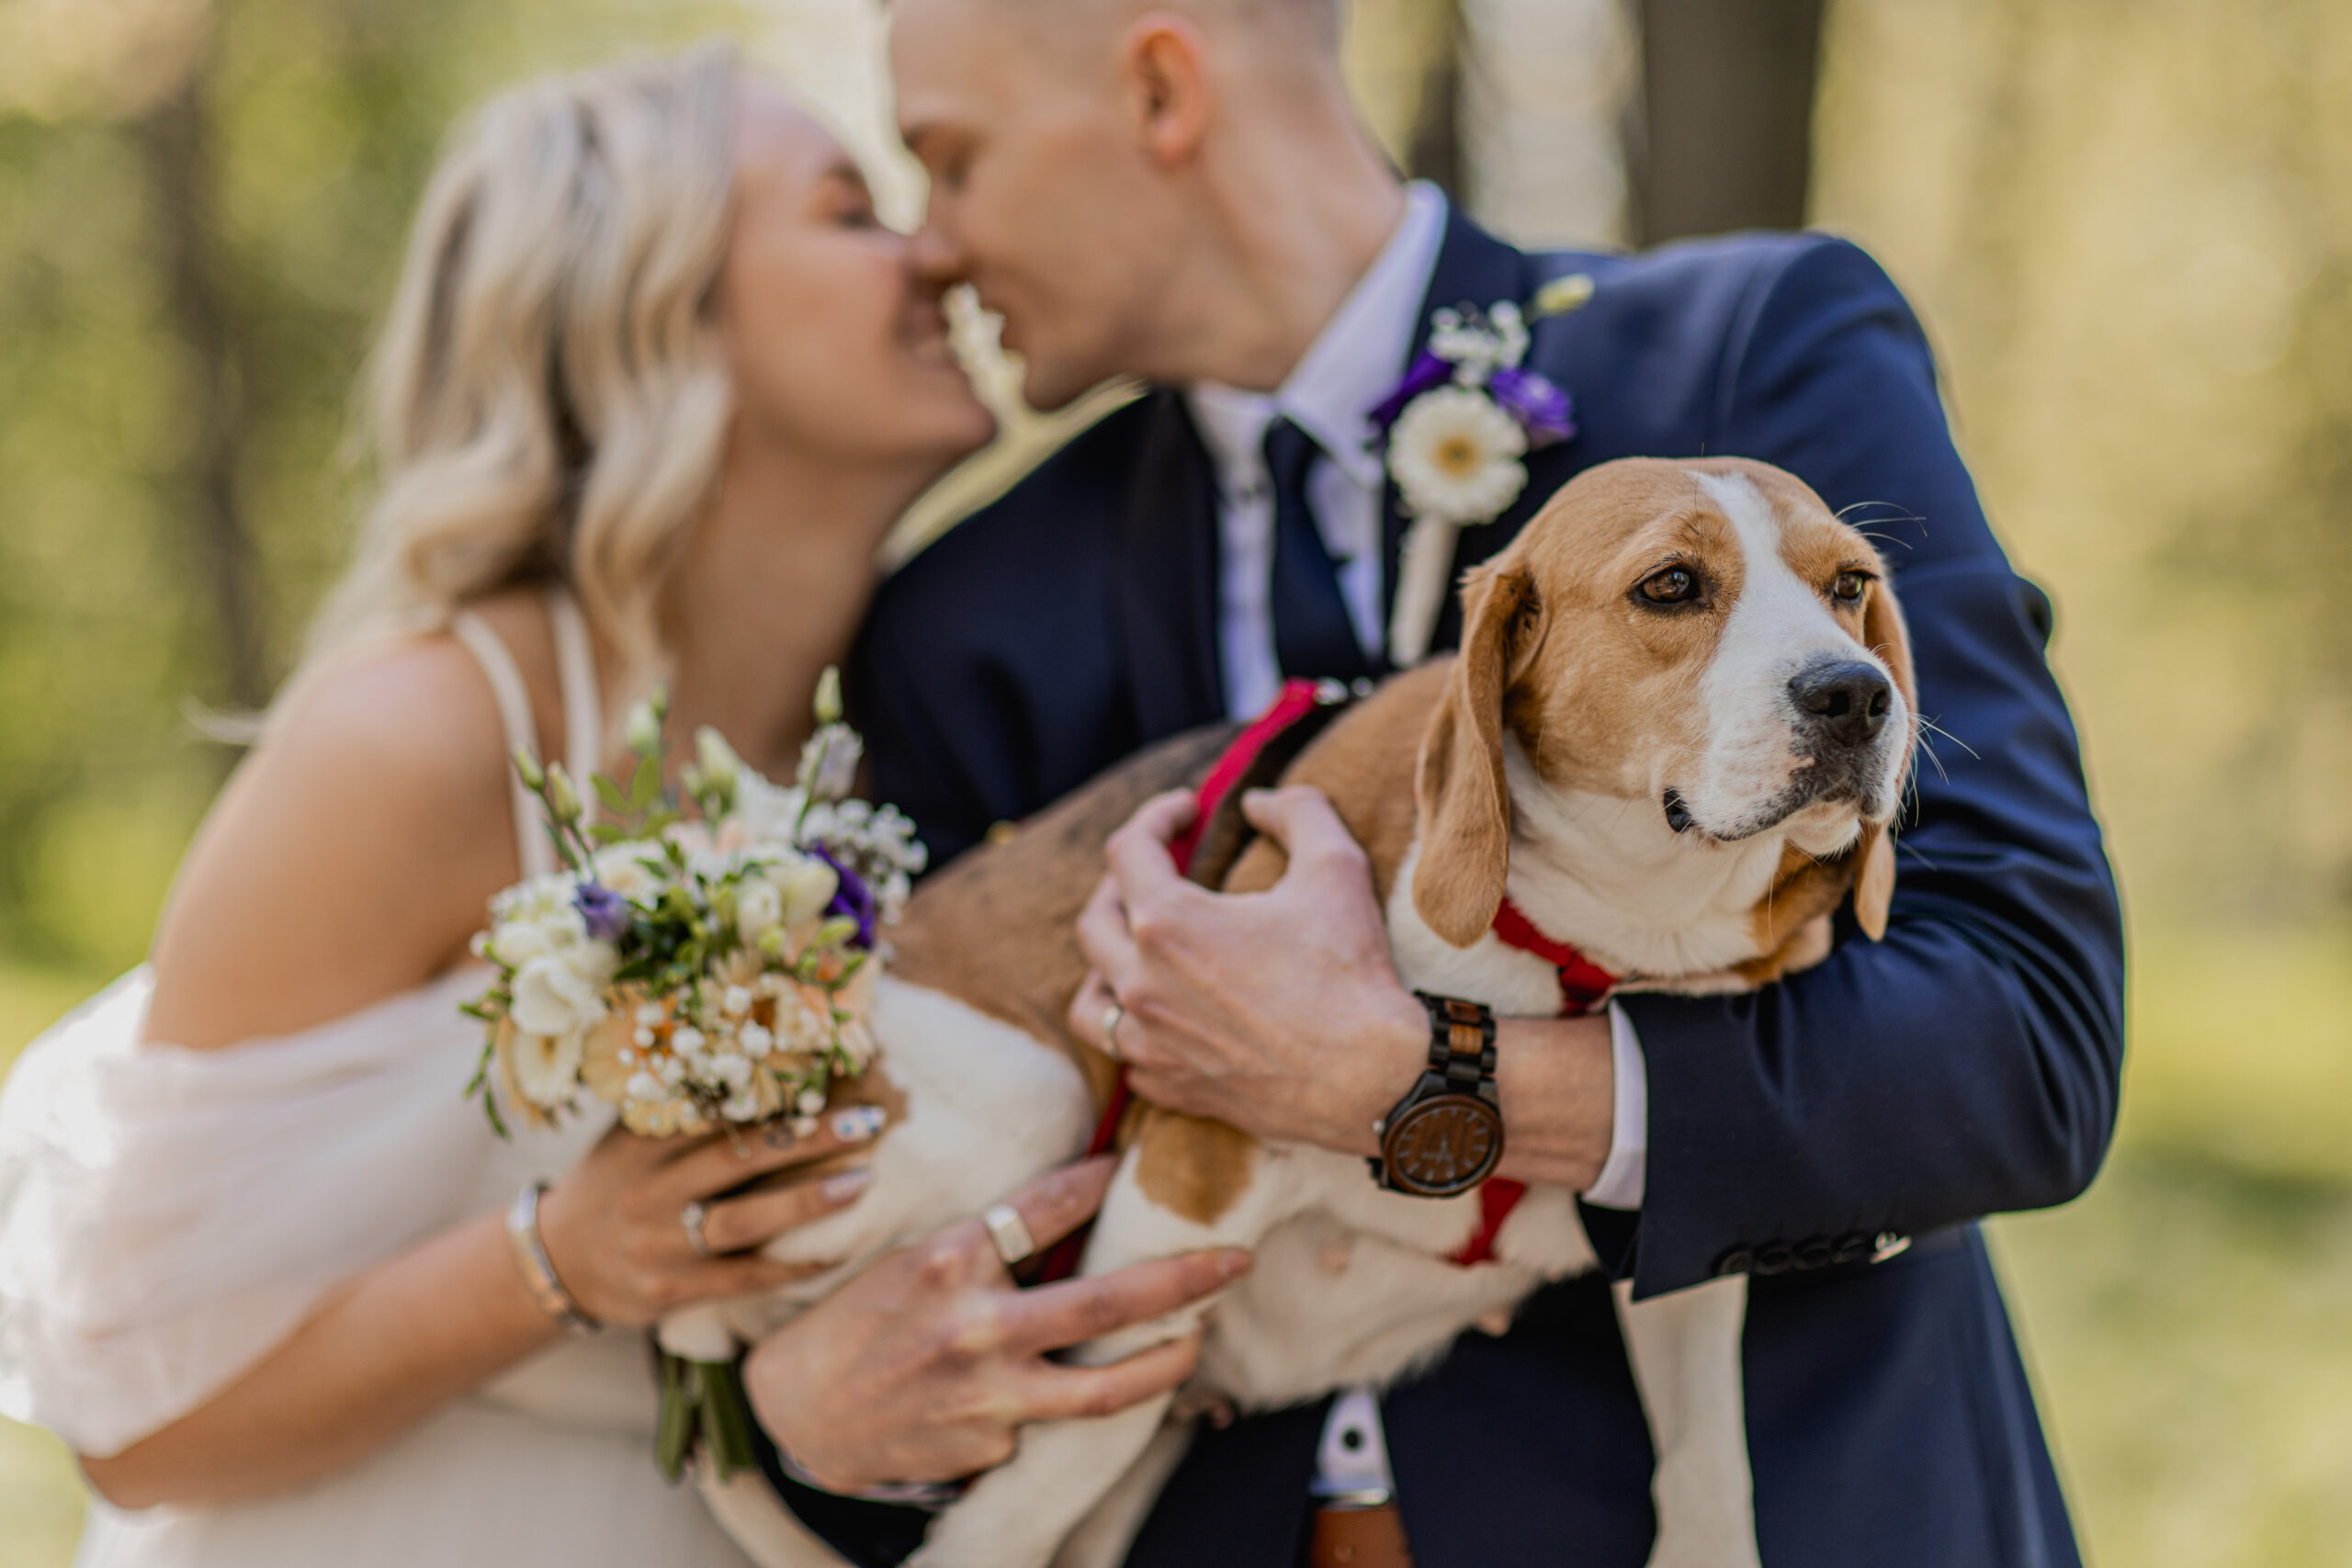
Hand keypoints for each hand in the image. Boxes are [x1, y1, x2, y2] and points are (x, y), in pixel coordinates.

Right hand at [536, 1109, 885, 1329]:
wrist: (555, 1262)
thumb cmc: (612, 1183)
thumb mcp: (628, 1136)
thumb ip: (679, 1104)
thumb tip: (748, 1047)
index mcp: (642, 1142)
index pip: (713, 1112)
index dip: (771, 1094)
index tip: (827, 1074)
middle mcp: (650, 1191)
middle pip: (738, 1160)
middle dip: (808, 1140)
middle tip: (868, 1122)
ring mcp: (659, 1245)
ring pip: (744, 1222)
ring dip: (807, 1203)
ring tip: (862, 1183)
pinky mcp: (672, 1291)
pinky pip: (743, 1279)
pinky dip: (792, 1267)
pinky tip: (836, 1253)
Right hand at [743, 1157, 1249, 1490]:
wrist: (798, 1415)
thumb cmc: (857, 1323)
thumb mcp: (911, 1260)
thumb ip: (986, 1245)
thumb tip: (1078, 1210)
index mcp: (948, 1262)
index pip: (1046, 1207)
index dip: (1099, 1181)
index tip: (1133, 1166)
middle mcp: (975, 1329)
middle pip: (1106, 1303)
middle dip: (1184, 1280)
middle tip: (1235, 1259)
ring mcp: (987, 1397)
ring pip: (1104, 1388)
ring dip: (1166, 1362)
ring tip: (1197, 1338)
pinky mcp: (989, 1447)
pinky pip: (1049, 1421)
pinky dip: (1069, 1400)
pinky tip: (1068, 1385)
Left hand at [1069, 786, 1426, 1154]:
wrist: (1372, 1080)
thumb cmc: (1350, 973)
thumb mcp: (1335, 867)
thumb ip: (1296, 812)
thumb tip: (1260, 802)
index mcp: (1167, 924)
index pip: (1127, 850)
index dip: (1156, 816)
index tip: (1188, 810)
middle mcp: (1142, 985)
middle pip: (1094, 922)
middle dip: (1120, 884)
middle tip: (1160, 870)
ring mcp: (1152, 1043)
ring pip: (1089, 1003)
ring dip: (1105, 966)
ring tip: (1137, 950)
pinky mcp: (1173, 1087)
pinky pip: (1126, 1057)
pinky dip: (1135, 1030)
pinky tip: (1167, 1016)